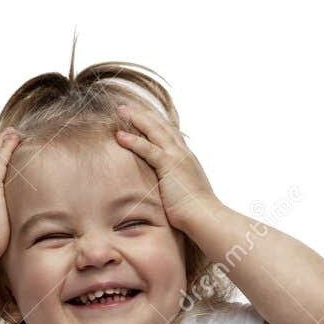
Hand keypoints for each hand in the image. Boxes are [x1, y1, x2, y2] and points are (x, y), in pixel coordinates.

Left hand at [114, 102, 219, 235]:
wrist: (205, 217)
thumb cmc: (196, 213)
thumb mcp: (186, 193)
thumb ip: (177, 185)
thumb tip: (169, 191)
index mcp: (186, 158)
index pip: (170, 133)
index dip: (155, 122)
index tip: (142, 114)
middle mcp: (182, 152)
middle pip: (161, 125)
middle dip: (143, 113)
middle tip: (126, 106)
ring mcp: (176, 157)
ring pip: (154, 130)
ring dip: (136, 118)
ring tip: (120, 110)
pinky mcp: (169, 165)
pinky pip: (147, 149)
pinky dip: (133, 141)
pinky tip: (119, 135)